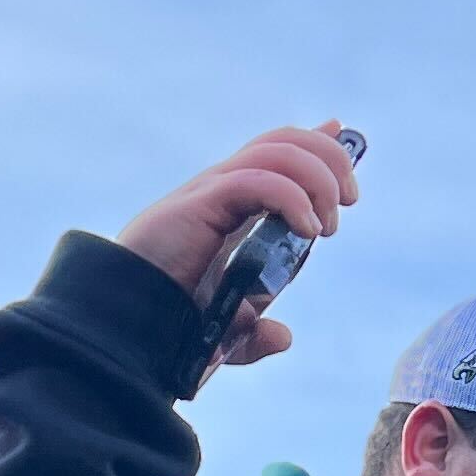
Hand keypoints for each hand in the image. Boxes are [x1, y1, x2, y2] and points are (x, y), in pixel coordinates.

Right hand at [112, 125, 360, 372]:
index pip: (276, 154)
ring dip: (317, 177)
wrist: (128, 329)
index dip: (313, 141)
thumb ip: (253, 331)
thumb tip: (282, 336)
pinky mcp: (200, 204)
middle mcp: (221, 189)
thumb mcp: (225, 330)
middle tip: (347, 201)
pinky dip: (292, 198)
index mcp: (230, 207)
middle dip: (328, 157)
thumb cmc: (166, 324)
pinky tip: (308, 232)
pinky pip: (258, 180)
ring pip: (277, 151)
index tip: (346, 140)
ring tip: (327, 225)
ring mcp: (210, 193)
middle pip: (284, 141)